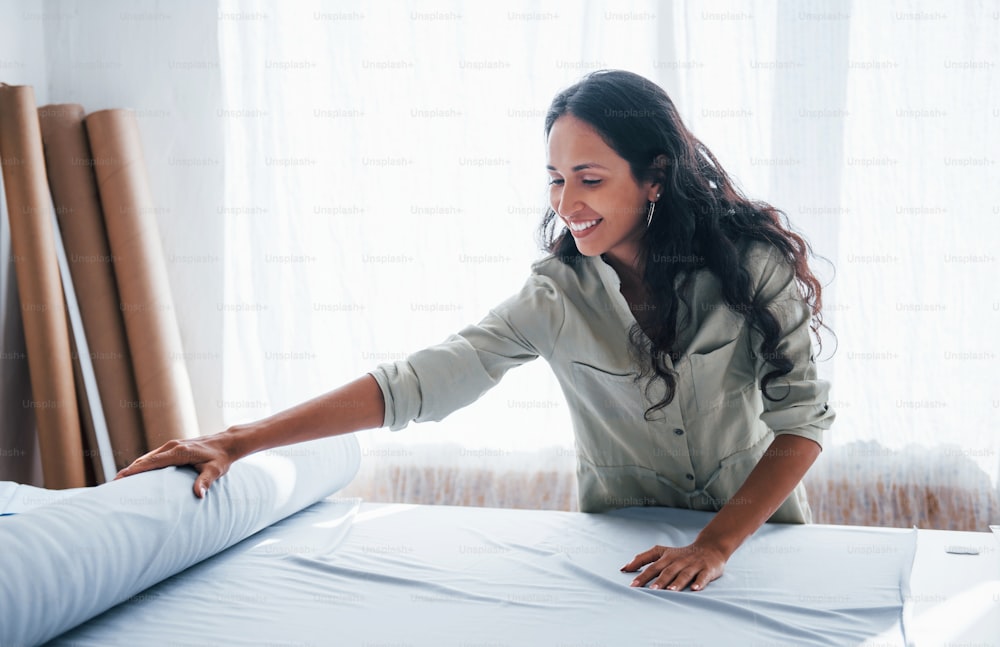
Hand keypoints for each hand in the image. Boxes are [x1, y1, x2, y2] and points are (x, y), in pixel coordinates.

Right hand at [113, 432, 237, 498]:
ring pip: (147, 458)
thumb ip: (206, 482)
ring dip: (133, 468)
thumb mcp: (215, 471)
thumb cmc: (221, 458)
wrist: (227, 443)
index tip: (119, 478)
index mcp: (179, 452)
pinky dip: (142, 465)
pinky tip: (135, 475)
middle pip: (144, 460)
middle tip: (112, 485)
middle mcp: (172, 446)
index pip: (151, 462)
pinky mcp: (173, 447)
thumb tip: (199, 495)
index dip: (134, 470)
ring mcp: (172, 446)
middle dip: (128, 471)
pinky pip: (154, 457)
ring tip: (118, 482)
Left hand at [620, 541, 727, 591]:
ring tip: (670, 591)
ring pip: (684, 574)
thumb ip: (642, 559)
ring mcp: (693, 565)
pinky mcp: (707, 570)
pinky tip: (694, 589)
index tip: (632, 584)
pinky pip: (703, 577)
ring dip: (677, 582)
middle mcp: (679, 560)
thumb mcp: (661, 552)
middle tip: (650, 590)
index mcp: (667, 556)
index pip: (653, 566)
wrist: (709, 548)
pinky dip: (699, 583)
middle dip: (659, 580)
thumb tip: (624, 568)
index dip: (642, 574)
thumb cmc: (680, 554)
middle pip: (667, 571)